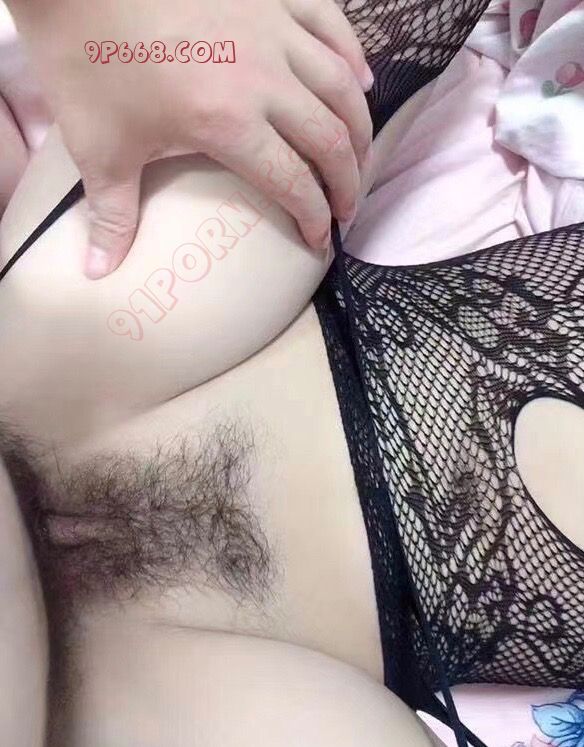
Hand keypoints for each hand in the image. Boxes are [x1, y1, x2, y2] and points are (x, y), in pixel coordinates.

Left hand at [8, 0, 373, 277]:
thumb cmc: (85, 62)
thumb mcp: (97, 148)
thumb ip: (111, 216)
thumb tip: (97, 272)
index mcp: (228, 122)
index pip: (293, 182)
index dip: (315, 218)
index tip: (322, 241)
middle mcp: (264, 78)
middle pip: (331, 139)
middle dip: (348, 182)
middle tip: (348, 208)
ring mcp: (271, 29)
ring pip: (342, 85)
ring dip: (360, 127)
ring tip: (361, 156)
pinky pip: (330, 23)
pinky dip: (352, 55)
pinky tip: (361, 79)